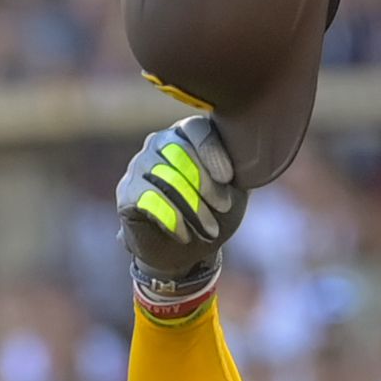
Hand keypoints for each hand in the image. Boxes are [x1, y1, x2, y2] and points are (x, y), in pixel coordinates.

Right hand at [118, 116, 240, 298]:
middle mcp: (158, 144)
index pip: (195, 129)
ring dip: (194, 207)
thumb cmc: (213, 214)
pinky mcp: (126, 193)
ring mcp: (138, 166)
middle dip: (206, 184)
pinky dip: (171, 219)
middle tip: (224, 208)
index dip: (212, 151)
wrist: (186, 252)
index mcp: (187, 136)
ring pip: (166, 178)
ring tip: (210, 230)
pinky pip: (148, 199)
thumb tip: (254, 149)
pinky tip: (184, 235)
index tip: (228, 177)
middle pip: (180, 153)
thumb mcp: (234, 191)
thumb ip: (241, 167)